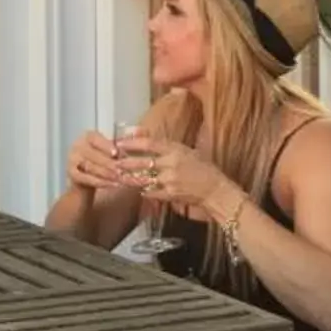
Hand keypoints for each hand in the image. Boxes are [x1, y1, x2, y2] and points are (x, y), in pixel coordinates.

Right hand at [66, 129, 132, 191]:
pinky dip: (102, 182)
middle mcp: (77, 146)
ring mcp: (72, 160)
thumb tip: (131, 148)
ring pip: (91, 167)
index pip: (96, 139)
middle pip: (94, 155)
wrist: (83, 176)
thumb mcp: (108, 150)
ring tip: (120, 178)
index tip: (116, 153)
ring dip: (107, 174)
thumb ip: (117, 147)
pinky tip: (113, 185)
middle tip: (122, 170)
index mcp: (87, 136)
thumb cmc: (100, 158)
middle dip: (110, 163)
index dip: (106, 146)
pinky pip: (88, 179)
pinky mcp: (72, 174)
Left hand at [116, 132, 238, 229]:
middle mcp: (171, 164)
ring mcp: (170, 180)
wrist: (215, 189)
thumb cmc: (204, 168)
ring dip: (130, 178)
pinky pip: (150, 193)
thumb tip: (145, 135)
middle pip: (142, 162)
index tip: (120, 143)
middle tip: (114, 162)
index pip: (149, 143)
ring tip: (120, 176)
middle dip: (125, 162)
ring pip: (143, 178)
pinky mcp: (170, 195)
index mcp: (176, 150)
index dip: (132, 143)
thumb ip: (166, 145)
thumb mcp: (187, 150)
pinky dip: (143, 191)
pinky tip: (138, 189)